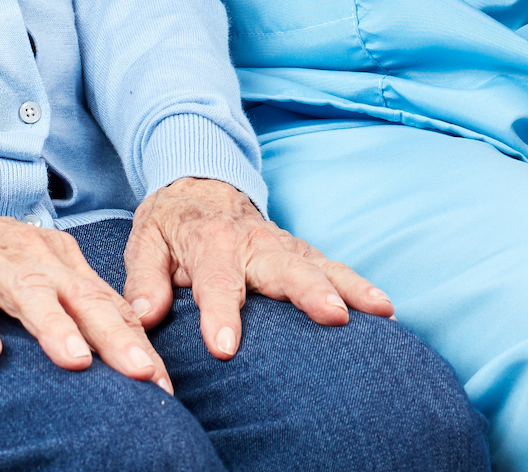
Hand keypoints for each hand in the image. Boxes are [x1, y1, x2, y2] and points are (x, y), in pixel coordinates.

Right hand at [0, 179, 172, 388]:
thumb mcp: (27, 276)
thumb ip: (70, 306)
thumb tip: (125, 353)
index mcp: (54, 257)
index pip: (104, 304)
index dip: (136, 343)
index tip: (164, 386)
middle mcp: (26, 252)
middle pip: (77, 295)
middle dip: (113, 335)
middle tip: (144, 374)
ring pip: (25, 289)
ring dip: (52, 324)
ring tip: (77, 361)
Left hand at [123, 176, 393, 359]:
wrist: (198, 178)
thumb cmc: (170, 221)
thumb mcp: (145, 241)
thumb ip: (144, 280)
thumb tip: (143, 316)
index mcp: (210, 242)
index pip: (216, 281)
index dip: (220, 313)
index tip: (224, 347)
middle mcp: (252, 242)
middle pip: (283, 268)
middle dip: (308, 292)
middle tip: (332, 317)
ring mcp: (281, 245)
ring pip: (319, 264)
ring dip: (348, 286)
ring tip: (378, 310)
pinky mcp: (299, 251)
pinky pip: (332, 265)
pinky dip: (358, 284)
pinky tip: (383, 308)